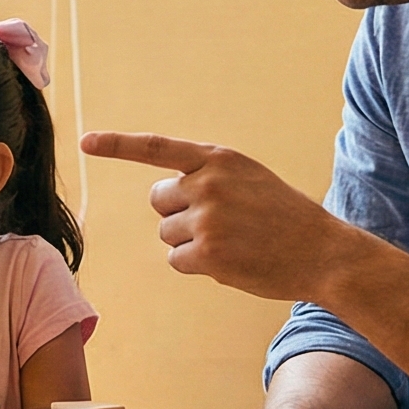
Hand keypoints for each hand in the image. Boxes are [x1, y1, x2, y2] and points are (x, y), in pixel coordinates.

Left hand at [81, 131, 368, 300]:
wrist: (322, 252)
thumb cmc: (284, 217)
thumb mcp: (250, 178)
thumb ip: (209, 176)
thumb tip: (163, 194)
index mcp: (218, 159)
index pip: (155, 148)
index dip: (117, 145)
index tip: (86, 142)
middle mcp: (208, 184)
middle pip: (158, 201)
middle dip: (178, 215)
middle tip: (219, 224)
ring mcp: (207, 219)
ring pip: (166, 234)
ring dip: (190, 243)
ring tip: (233, 242)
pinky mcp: (208, 254)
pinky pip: (177, 260)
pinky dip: (196, 266)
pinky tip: (230, 262)